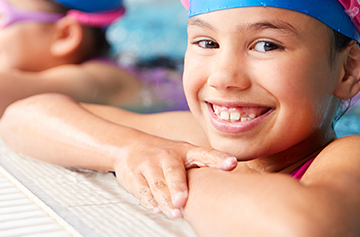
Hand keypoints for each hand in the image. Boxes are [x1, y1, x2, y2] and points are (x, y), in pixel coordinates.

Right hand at [114, 137, 235, 218]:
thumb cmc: (164, 156)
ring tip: (174, 212)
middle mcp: (167, 156)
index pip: (205, 153)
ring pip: (157, 184)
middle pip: (173, 171)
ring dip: (165, 199)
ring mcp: (149, 165)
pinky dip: (149, 201)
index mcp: (185, 151)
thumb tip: (232, 182)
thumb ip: (204, 165)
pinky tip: (156, 208)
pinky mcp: (134, 176)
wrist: (127, 146)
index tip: (232, 163)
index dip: (219, 159)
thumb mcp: (184, 154)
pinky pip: (142, 190)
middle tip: (183, 200)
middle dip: (178, 186)